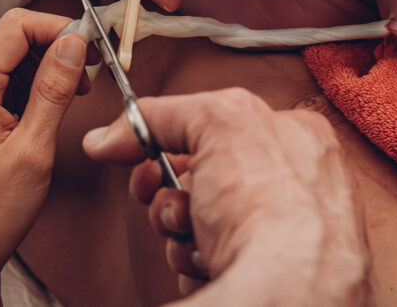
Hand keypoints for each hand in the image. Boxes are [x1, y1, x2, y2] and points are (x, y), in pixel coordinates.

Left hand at [0, 9, 93, 304]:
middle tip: (90, 67)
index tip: (91, 44)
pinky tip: (49, 106)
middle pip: (9, 37)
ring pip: (5, 58)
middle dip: (53, 44)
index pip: (15, 27)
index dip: (57, 28)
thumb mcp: (33, 149)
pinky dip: (27, 85)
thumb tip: (74, 43)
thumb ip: (53, 90)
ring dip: (43, 65)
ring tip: (74, 92)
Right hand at [83, 88, 369, 305]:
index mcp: (293, 136)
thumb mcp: (213, 120)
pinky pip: (207, 262)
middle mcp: (292, 184)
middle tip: (167, 199)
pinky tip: (208, 265)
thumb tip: (103, 139)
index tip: (143, 155)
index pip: (219, 128)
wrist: (288, 281)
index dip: (174, 141)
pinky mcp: (259, 274)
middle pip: (202, 180)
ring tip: (194, 238)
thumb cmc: (267, 195)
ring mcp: (277, 235)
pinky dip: (196, 264)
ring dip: (180, 232)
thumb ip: (158, 115)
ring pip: (199, 224)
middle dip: (172, 194)